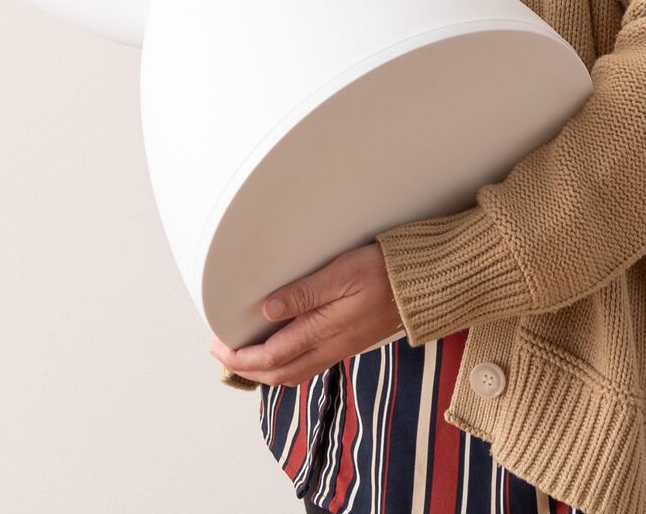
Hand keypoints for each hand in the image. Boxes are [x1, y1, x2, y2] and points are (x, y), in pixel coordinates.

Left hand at [209, 242, 403, 386]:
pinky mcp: (350, 342)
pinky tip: (283, 350)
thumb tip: (267, 310)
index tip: (218, 347)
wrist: (426, 285)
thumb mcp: (343, 272)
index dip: (240, 356)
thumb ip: (305, 292)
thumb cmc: (387, 272)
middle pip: (279, 373)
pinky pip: (310, 365)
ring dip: (265, 370)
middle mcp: (331, 346)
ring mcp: (342, 347)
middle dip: (246, 368)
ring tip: (245, 356)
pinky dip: (287, 364)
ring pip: (294, 373)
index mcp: (325, 331)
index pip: (271, 356)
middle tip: (222, 354)